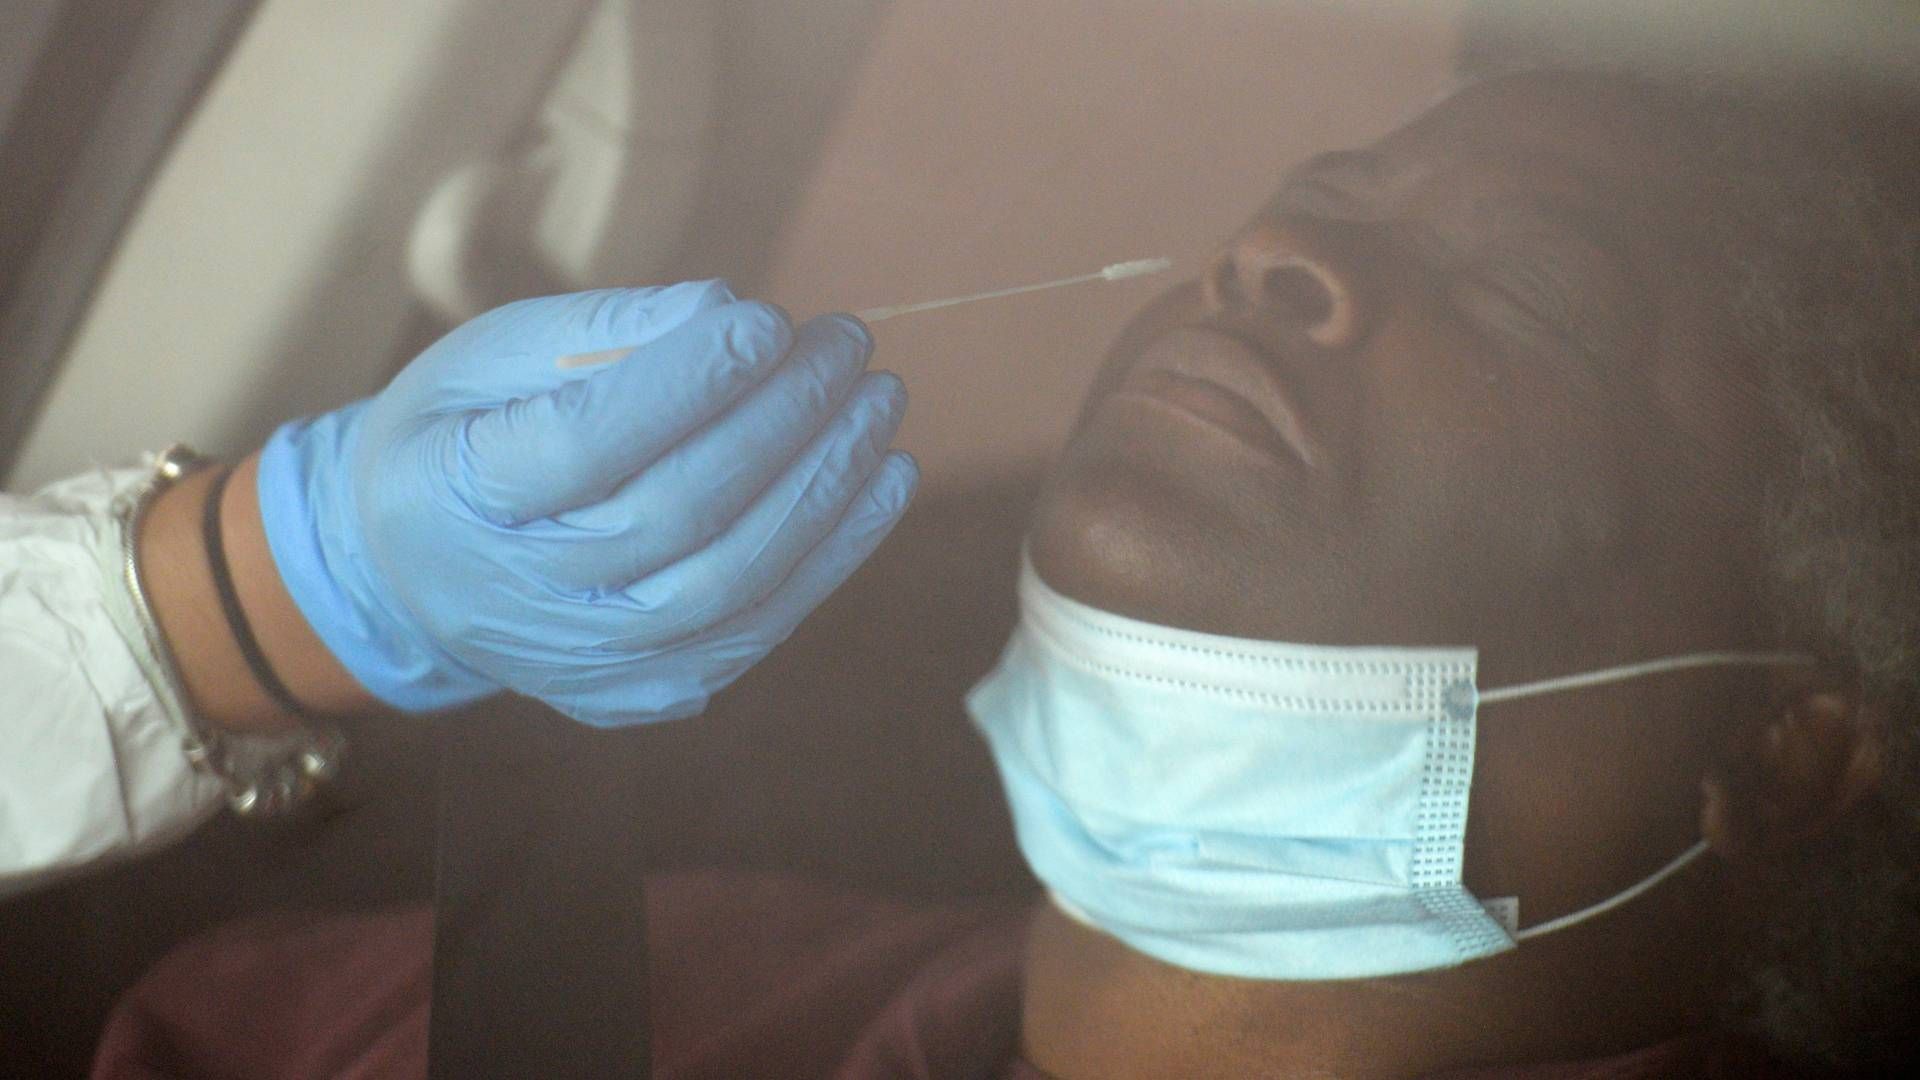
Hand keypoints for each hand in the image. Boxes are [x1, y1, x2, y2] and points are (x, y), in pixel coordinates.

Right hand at [254, 280, 915, 726]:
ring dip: (826, 486)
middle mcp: (521, 599)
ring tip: (878, 404)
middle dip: (781, 419)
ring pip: (733, 581)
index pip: (588, 443)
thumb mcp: (486, 356)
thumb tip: (722, 308)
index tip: (768, 321)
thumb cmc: (463, 436)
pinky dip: (834, 552)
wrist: (413, 577)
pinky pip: (759, 625)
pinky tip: (882, 480)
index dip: (689, 383)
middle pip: (677, 511)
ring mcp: (588, 663)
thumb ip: (598, 328)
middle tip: (846, 344)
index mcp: (453, 499)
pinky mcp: (646, 693)